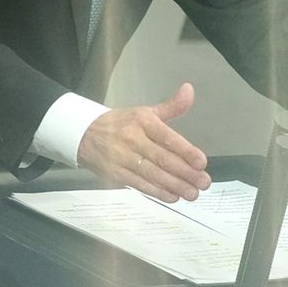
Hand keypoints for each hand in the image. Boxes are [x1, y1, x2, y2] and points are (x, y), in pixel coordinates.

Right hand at [77, 82, 211, 202]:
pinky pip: (140, 185)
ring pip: (153, 174)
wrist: (83, 134)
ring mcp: (123, 158)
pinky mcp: (116, 174)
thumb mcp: (144, 111)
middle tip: (203, 182)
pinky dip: (158, 192)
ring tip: (192, 193)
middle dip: (185, 173)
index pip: (167, 137)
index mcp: (142, 121)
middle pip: (162, 159)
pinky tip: (173, 196)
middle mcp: (132, 139)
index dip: (186, 151)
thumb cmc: (120, 124)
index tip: (201, 162)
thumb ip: (171, 106)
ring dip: (175, 186)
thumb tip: (189, 90)